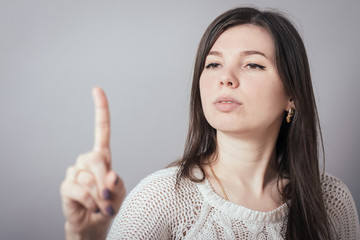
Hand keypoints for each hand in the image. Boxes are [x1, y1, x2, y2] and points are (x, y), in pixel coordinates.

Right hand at [60, 87, 125, 239]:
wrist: (95, 222)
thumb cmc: (109, 203)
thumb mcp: (119, 192)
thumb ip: (116, 183)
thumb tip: (109, 175)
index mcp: (102, 156)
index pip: (101, 129)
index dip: (100, 109)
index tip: (97, 89)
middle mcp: (86, 160)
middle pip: (95, 157)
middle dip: (104, 178)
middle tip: (109, 197)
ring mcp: (74, 171)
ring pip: (88, 177)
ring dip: (99, 195)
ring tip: (101, 205)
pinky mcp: (66, 185)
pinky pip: (79, 190)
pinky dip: (90, 202)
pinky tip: (91, 206)